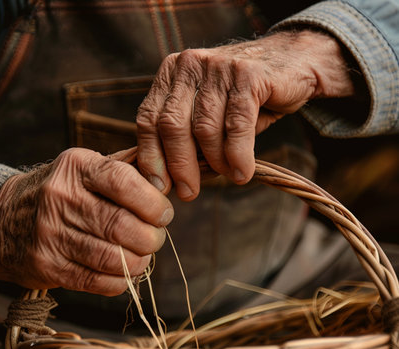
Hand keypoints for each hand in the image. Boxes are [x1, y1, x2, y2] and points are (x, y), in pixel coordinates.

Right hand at [0, 148, 173, 295]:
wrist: (3, 220)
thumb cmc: (61, 193)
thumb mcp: (86, 168)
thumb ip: (127, 168)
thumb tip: (170, 178)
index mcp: (76, 167)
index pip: (123, 181)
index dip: (153, 203)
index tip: (163, 214)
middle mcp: (60, 198)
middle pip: (122, 225)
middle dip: (151, 238)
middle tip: (155, 239)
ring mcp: (51, 235)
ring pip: (113, 258)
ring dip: (139, 262)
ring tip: (142, 256)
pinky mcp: (48, 266)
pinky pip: (98, 281)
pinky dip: (121, 281)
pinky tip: (124, 272)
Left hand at [137, 30, 354, 199]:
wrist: (293, 63)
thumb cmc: (244, 98)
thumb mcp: (207, 113)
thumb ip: (186, 138)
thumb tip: (166, 180)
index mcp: (172, 74)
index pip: (148, 119)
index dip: (151, 156)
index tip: (159, 186)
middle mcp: (190, 65)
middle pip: (172, 126)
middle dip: (179, 166)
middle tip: (189, 193)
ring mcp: (218, 67)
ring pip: (204, 129)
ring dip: (215, 162)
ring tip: (227, 175)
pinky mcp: (247, 75)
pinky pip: (236, 125)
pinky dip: (238, 155)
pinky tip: (242, 172)